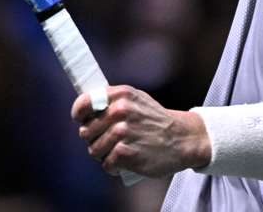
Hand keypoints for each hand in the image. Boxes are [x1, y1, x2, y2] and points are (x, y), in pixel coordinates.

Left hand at [71, 85, 210, 177]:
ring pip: (93, 149)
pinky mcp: (126, 153)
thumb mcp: (137, 99)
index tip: (82, 120)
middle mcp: (120, 111)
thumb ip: (114, 101)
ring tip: (118, 151)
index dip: (79, 115)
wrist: (182, 138)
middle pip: (86, 131)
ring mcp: (123, 132)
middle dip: (94, 139)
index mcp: (121, 95)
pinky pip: (106, 164)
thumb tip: (87, 109)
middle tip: (109, 140)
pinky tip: (124, 162)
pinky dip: (113, 167)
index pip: (84, 103)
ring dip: (103, 155)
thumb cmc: (156, 120)